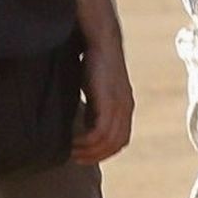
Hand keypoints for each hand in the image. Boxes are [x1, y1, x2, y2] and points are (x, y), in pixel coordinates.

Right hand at [72, 36, 134, 163]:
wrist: (100, 39)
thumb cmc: (92, 61)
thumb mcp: (95, 87)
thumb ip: (94, 104)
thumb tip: (82, 121)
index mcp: (125, 106)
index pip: (121, 140)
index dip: (104, 151)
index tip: (85, 154)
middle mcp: (126, 108)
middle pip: (116, 144)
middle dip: (96, 155)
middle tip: (76, 158)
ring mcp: (119, 106)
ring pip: (108, 141)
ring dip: (89, 150)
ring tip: (71, 150)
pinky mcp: (109, 102)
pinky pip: (100, 133)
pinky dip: (87, 141)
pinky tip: (72, 140)